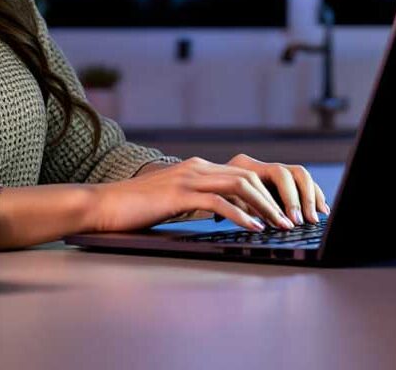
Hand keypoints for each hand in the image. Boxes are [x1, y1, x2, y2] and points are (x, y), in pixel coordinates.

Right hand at [88, 155, 325, 233]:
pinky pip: (219, 202)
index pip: (243, 175)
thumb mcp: (172, 203)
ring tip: (281, 225)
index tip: (285, 212)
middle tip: (293, 220)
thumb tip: (221, 216)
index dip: (268, 192)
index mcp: (196, 168)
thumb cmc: (134, 209)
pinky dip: (241, 215)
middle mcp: (196, 167)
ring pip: (239, 186)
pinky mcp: (179, 193)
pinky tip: (253, 228)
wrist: (102, 205)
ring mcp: (188, 177)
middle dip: (275, 199)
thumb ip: (196, 203)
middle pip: (248, 177)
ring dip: (265, 207)